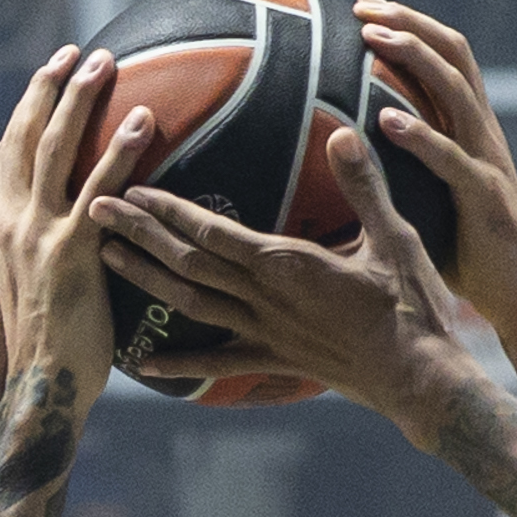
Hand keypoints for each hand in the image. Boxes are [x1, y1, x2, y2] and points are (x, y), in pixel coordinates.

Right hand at [0, 45, 173, 388]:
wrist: (38, 388)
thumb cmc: (45, 349)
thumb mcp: (29, 287)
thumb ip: (38, 250)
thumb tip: (64, 230)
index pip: (9, 154)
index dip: (27, 112)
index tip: (46, 78)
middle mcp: (11, 221)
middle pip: (26, 136)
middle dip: (49, 87)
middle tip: (75, 53)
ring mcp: (38, 234)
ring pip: (57, 149)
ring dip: (81, 100)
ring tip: (105, 65)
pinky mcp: (71, 252)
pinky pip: (101, 190)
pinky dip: (120, 151)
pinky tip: (142, 123)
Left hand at [94, 117, 466, 428]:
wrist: (422, 382)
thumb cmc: (413, 308)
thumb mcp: (396, 237)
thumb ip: (365, 186)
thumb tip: (344, 134)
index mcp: (288, 266)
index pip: (213, 234)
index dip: (168, 211)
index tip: (132, 187)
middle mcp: (265, 301)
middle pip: (187, 263)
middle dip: (138, 234)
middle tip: (94, 207)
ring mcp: (266, 334)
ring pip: (190, 304)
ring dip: (145, 279)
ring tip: (105, 256)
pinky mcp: (275, 360)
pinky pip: (217, 363)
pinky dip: (179, 362)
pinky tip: (145, 363)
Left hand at [348, 0, 516, 356]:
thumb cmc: (474, 259)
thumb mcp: (434, 203)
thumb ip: (404, 172)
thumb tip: (349, 163)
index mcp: (475, 132)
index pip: (447, 59)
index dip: (411, 26)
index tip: (366, 10)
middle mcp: (485, 136)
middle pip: (453, 56)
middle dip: (408, 23)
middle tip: (362, 8)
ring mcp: (489, 163)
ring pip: (455, 91)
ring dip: (412, 58)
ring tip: (371, 40)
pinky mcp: (486, 198)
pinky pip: (450, 159)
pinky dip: (418, 135)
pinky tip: (385, 120)